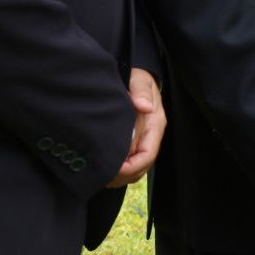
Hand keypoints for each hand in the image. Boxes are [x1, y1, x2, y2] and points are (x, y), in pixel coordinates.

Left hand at [107, 67, 165, 187]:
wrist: (136, 78)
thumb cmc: (137, 79)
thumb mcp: (139, 80)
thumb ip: (140, 91)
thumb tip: (143, 106)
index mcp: (155, 124)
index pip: (148, 154)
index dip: (131, 167)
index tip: (113, 169)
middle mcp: (151, 136)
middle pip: (141, 167)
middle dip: (122, 176)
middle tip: (100, 176)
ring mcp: (143, 141)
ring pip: (135, 169)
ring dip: (119, 176)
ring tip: (99, 175)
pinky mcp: (133, 142)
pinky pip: (128, 163)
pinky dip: (117, 171)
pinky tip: (102, 168)